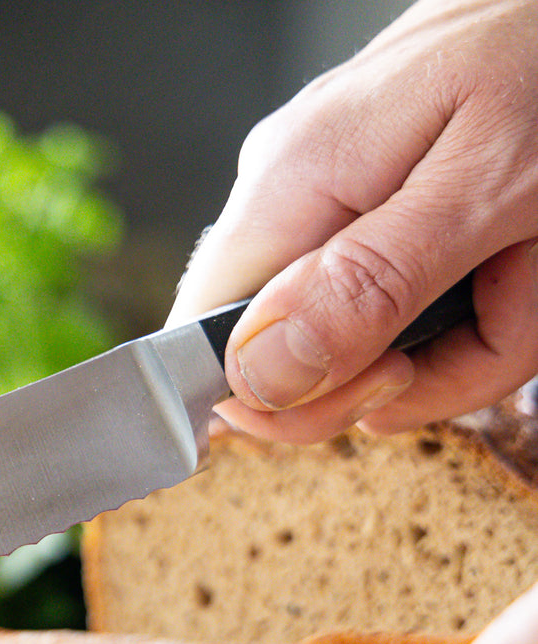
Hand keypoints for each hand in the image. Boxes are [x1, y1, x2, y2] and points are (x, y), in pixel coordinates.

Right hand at [170, 0, 537, 443]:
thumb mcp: (486, 188)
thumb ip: (369, 284)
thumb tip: (256, 373)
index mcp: (291, 182)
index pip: (203, 336)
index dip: (276, 397)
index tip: (382, 387)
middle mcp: (290, 191)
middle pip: (288, 353)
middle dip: (403, 372)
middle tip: (487, 331)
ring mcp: (332, 197)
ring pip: (364, 338)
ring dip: (466, 339)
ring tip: (532, 273)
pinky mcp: (378, 203)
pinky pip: (404, 302)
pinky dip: (483, 312)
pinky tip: (524, 267)